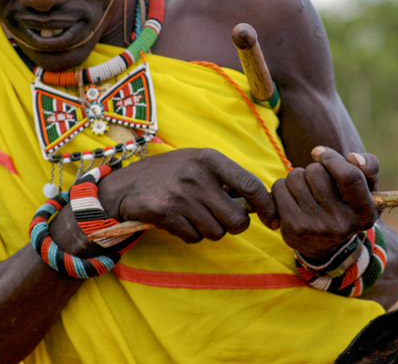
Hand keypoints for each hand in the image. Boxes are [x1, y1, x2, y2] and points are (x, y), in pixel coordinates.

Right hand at [97, 148, 277, 242]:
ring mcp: (181, 195)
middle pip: (237, 219)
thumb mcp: (198, 164)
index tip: (272, 219)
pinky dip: (191, 234)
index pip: (250, 185)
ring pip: (217, 232)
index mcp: (210, 159)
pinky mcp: (166, 214)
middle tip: (224, 220)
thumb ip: (227, 179)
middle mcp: (197, 175)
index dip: (266, 206)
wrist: (125, 185)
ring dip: (210, 230)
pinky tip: (179, 220)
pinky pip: (195, 238)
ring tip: (196, 216)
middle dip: (234, 226)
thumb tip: (261, 203)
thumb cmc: (171, 173)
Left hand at [272, 146, 378, 260]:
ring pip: (295, 177)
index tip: (320, 153)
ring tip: (306, 190)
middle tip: (318, 181)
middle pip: (316, 172)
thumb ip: (369, 167)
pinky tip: (292, 197)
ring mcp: (315, 228)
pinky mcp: (293, 229)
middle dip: (314, 168)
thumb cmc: (348, 205)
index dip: (332, 158)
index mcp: (364, 213)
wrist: (326, 244)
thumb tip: (353, 156)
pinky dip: (283, 186)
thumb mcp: (367, 188)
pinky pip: (279, 188)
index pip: (349, 176)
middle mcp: (341, 224)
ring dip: (298, 177)